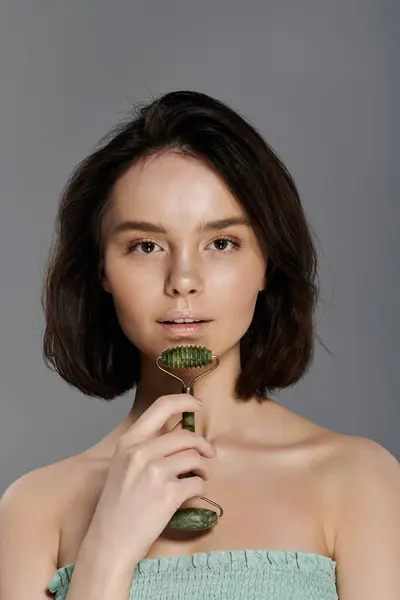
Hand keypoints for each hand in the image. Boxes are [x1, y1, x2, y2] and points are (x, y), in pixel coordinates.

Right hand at [81, 394, 214, 567]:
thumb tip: (179, 427)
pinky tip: (191, 494)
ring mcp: (155, 472)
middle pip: (186, 435)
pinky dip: (200, 488)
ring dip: (203, 467)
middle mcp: (141, 452)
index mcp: (128, 441)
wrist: (110, 543)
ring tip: (199, 476)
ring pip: (195, 457)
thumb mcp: (124, 465)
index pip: (162, 406)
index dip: (185, 401)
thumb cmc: (118, 505)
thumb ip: (148, 444)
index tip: (198, 405)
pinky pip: (198, 483)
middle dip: (202, 444)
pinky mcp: (169, 493)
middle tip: (208, 453)